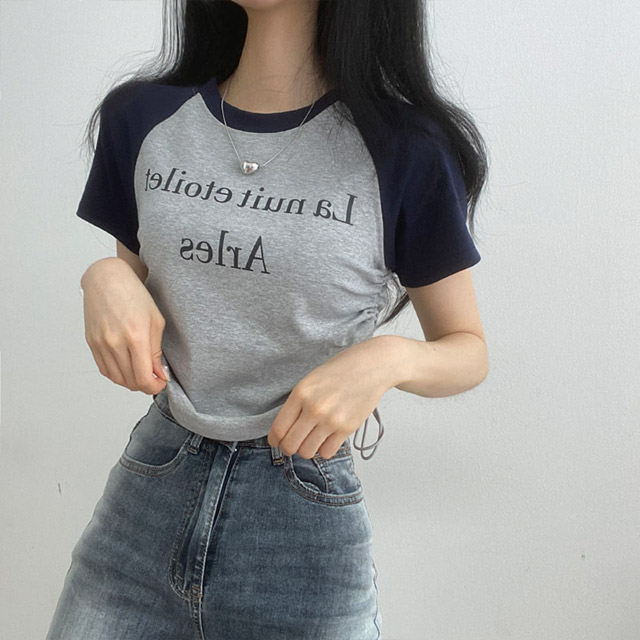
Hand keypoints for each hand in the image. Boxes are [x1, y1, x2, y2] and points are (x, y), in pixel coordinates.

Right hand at [81, 257, 169, 394]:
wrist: (107, 280)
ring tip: (141, 372)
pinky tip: (127, 368)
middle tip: (154, 378)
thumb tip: (159, 374)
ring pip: (117, 378)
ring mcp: (100, 344)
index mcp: (135, 337)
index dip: (154, 386)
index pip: (143, 378)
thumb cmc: (135, 296)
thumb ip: (157, 352)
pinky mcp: (91, 343)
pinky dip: (117, 375)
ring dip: (131, 381)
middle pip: (130, 381)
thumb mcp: (156, 322)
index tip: (161, 382)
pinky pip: (104, 370)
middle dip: (145, 385)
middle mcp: (115, 343)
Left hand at [267, 336, 395, 459]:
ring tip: (311, 440)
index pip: (278, 429)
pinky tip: (326, 438)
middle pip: (290, 445)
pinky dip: (324, 449)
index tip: (276, 441)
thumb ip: (296, 404)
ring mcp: (331, 420)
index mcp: (300, 394)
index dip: (274, 440)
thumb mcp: (310, 381)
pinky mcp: (347, 428)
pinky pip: (327, 452)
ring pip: (307, 452)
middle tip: (293, 444)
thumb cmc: (339, 372)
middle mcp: (314, 409)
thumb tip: (284, 430)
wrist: (370, 367)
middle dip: (288, 447)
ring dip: (306, 450)